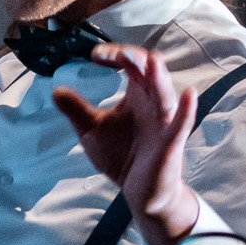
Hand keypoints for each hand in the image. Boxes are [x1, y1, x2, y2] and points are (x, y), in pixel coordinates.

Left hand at [51, 44, 199, 244]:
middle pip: (148, 72)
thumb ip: (76, 110)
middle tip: (117, 53)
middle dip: (134, 59)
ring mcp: (164, 122)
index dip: (115, 54)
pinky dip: (186, 110)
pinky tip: (189, 95)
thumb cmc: (121, 155)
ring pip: (164, 94)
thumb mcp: (92, 130)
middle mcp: (152, 102)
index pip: (129, 64)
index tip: (95, 55)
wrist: (140, 191)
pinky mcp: (171, 143)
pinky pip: (181, 125)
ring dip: (159, 77)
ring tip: (154, 60)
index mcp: (136, 94)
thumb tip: (56, 91)